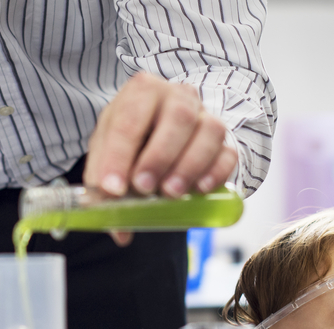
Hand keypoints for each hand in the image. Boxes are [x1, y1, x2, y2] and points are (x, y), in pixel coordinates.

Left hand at [83, 72, 237, 246]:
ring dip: (190, 165)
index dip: (118, 154)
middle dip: (160, 156)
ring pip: (210, 131)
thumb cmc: (134, 141)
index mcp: (142, 92)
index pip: (129, 118)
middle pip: (178, 116)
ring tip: (172, 193)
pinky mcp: (225, 143)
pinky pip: (228, 154)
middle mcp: (178, 97)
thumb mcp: (109, 155)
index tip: (112, 187)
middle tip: (145, 187)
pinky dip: (216, 173)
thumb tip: (119, 231)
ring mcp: (206, 117)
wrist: (162, 134)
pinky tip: (201, 190)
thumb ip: (105, 189)